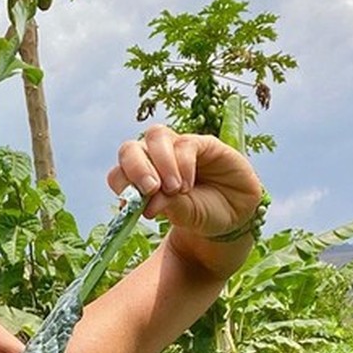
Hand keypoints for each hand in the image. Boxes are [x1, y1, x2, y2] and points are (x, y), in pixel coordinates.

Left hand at [107, 125, 261, 239]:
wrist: (232, 214)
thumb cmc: (200, 213)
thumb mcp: (181, 215)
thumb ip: (165, 207)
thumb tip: (148, 205)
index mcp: (142, 178)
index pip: (119, 173)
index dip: (122, 186)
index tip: (133, 208)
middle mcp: (155, 158)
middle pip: (130, 149)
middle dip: (136, 168)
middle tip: (150, 190)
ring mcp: (178, 147)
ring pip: (156, 136)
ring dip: (161, 163)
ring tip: (174, 190)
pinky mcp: (203, 143)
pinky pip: (186, 143)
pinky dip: (183, 164)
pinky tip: (188, 186)